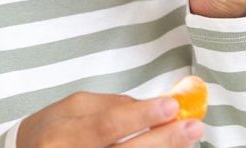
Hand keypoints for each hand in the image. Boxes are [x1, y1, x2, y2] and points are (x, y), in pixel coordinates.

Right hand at [17, 92, 204, 147]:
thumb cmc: (53, 130)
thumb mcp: (74, 108)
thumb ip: (112, 105)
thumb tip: (151, 106)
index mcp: (60, 136)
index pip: (106, 126)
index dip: (141, 116)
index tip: (172, 105)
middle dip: (162, 140)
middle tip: (192, 126)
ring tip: (187, 139)